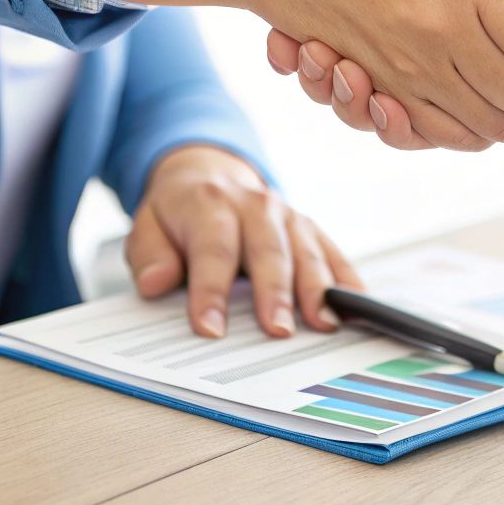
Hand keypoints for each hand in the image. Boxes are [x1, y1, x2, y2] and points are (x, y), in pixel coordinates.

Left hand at [125, 144, 361, 337]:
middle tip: (279, 330)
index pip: (213, 249)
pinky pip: (332, 251)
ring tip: (324, 323)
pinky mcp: (309, 228)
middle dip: (275, 292)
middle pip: (268, 250)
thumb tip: (156, 282)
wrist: (209, 174)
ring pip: (306, 251)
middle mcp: (255, 204)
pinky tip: (356, 303)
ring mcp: (287, 216)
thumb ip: (150, 255)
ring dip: (317, 288)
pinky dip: (346, 278)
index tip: (210, 329)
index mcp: (209, 203)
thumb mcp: (147, 227)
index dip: (211, 291)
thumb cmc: (178, 214)